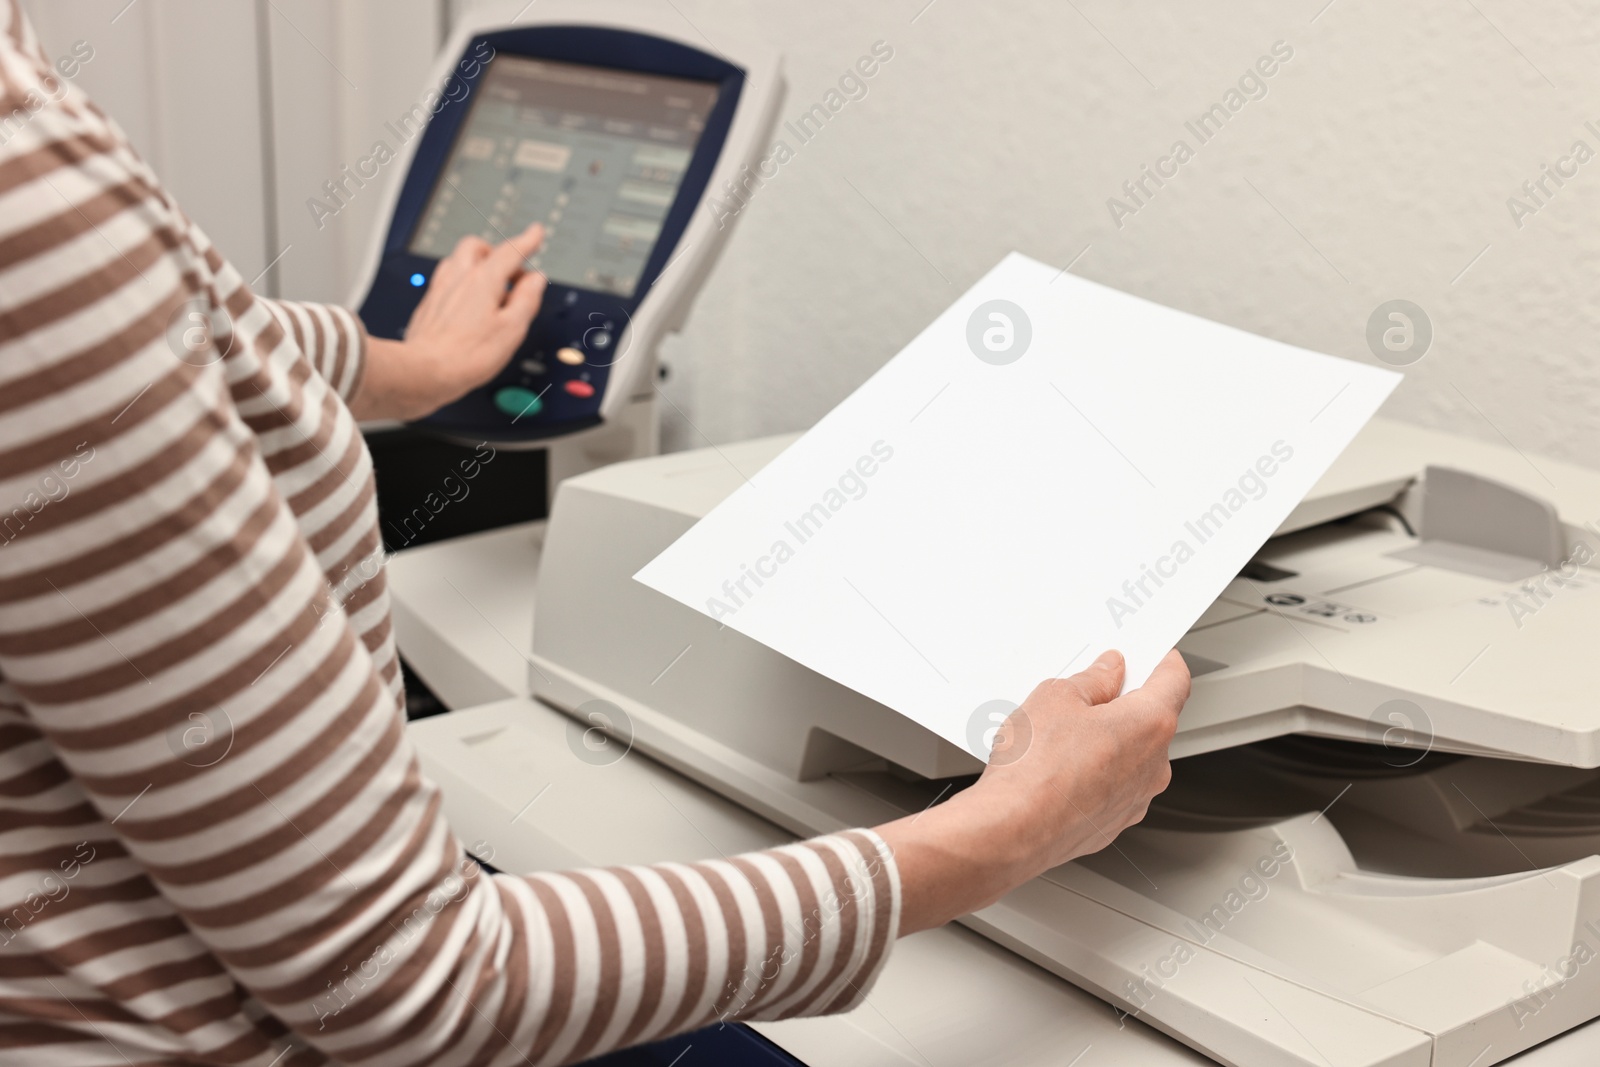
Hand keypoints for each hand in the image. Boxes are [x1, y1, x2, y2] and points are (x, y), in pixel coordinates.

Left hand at [350, 223, 547, 420]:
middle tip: (511, 269)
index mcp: (483, 280)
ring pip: (458, 261)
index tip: (535, 233)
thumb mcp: (512, 329)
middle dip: (496, 250)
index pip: (510, 251)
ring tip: (490, 284)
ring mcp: (440, 289)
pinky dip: (461, 281)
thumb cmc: (467, 355)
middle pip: (477, 247)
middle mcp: (458, 278)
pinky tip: (465, 300)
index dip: (527, 241)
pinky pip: (446, 279)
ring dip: (476, 263)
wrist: (425, 371)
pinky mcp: (429, 304)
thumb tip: (535, 280)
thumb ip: (526, 299)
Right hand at [877, 649, 1189, 934]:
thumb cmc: (1035, 769)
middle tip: (1086, 692)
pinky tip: (1058, 768)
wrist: (1012, 831)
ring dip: (1107, 742)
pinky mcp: (1112, 824)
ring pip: (1131, 757)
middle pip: (1152, 720)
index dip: (1162, 661)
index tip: (1150, 654)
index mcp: (1150, 724)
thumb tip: (1106, 673)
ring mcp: (1135, 800)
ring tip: (1060, 736)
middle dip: (1124, 703)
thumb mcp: (1056, 697)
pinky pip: (1112, 787)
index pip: (1175, 681)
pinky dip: (1094, 774)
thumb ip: (1091, 681)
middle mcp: (1154, 766)